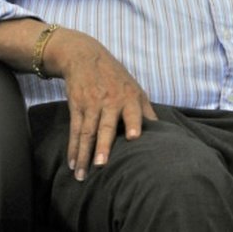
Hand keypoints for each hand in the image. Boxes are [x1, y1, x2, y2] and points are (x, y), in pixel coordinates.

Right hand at [44, 29, 157, 180]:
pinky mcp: (76, 107)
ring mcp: (92, 104)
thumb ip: (145, 110)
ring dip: (83, 155)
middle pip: (106, 126)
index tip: (134, 137)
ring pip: (87, 132)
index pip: (133, 112)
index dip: (134, 124)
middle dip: (103, 145)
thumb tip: (160, 131)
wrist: (85, 57)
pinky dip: (72, 148)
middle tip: (101, 164)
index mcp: (129, 97)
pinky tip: (72, 163)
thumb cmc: (116, 77)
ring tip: (81, 174)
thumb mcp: (134, 88)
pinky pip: (75, 131)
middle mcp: (110, 101)